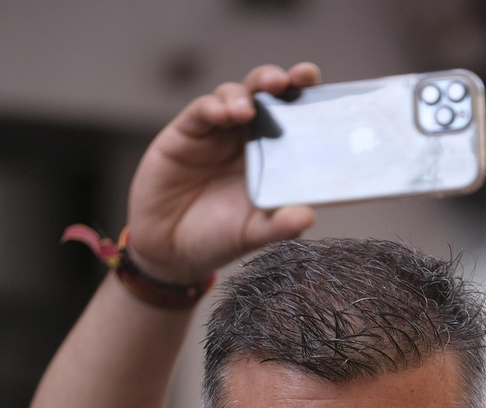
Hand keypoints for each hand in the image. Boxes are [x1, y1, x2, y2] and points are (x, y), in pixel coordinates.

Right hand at [124, 62, 321, 283]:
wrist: (170, 250)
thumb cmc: (217, 237)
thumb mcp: (253, 234)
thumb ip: (279, 225)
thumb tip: (307, 215)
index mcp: (272, 154)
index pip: (292, 115)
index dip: (304, 95)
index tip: (315, 82)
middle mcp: (246, 137)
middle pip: (264, 94)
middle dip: (277, 79)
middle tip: (289, 79)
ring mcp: (216, 132)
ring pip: (234, 95)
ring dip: (245, 94)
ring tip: (248, 109)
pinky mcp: (185, 133)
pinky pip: (201, 110)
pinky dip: (213, 107)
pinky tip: (222, 113)